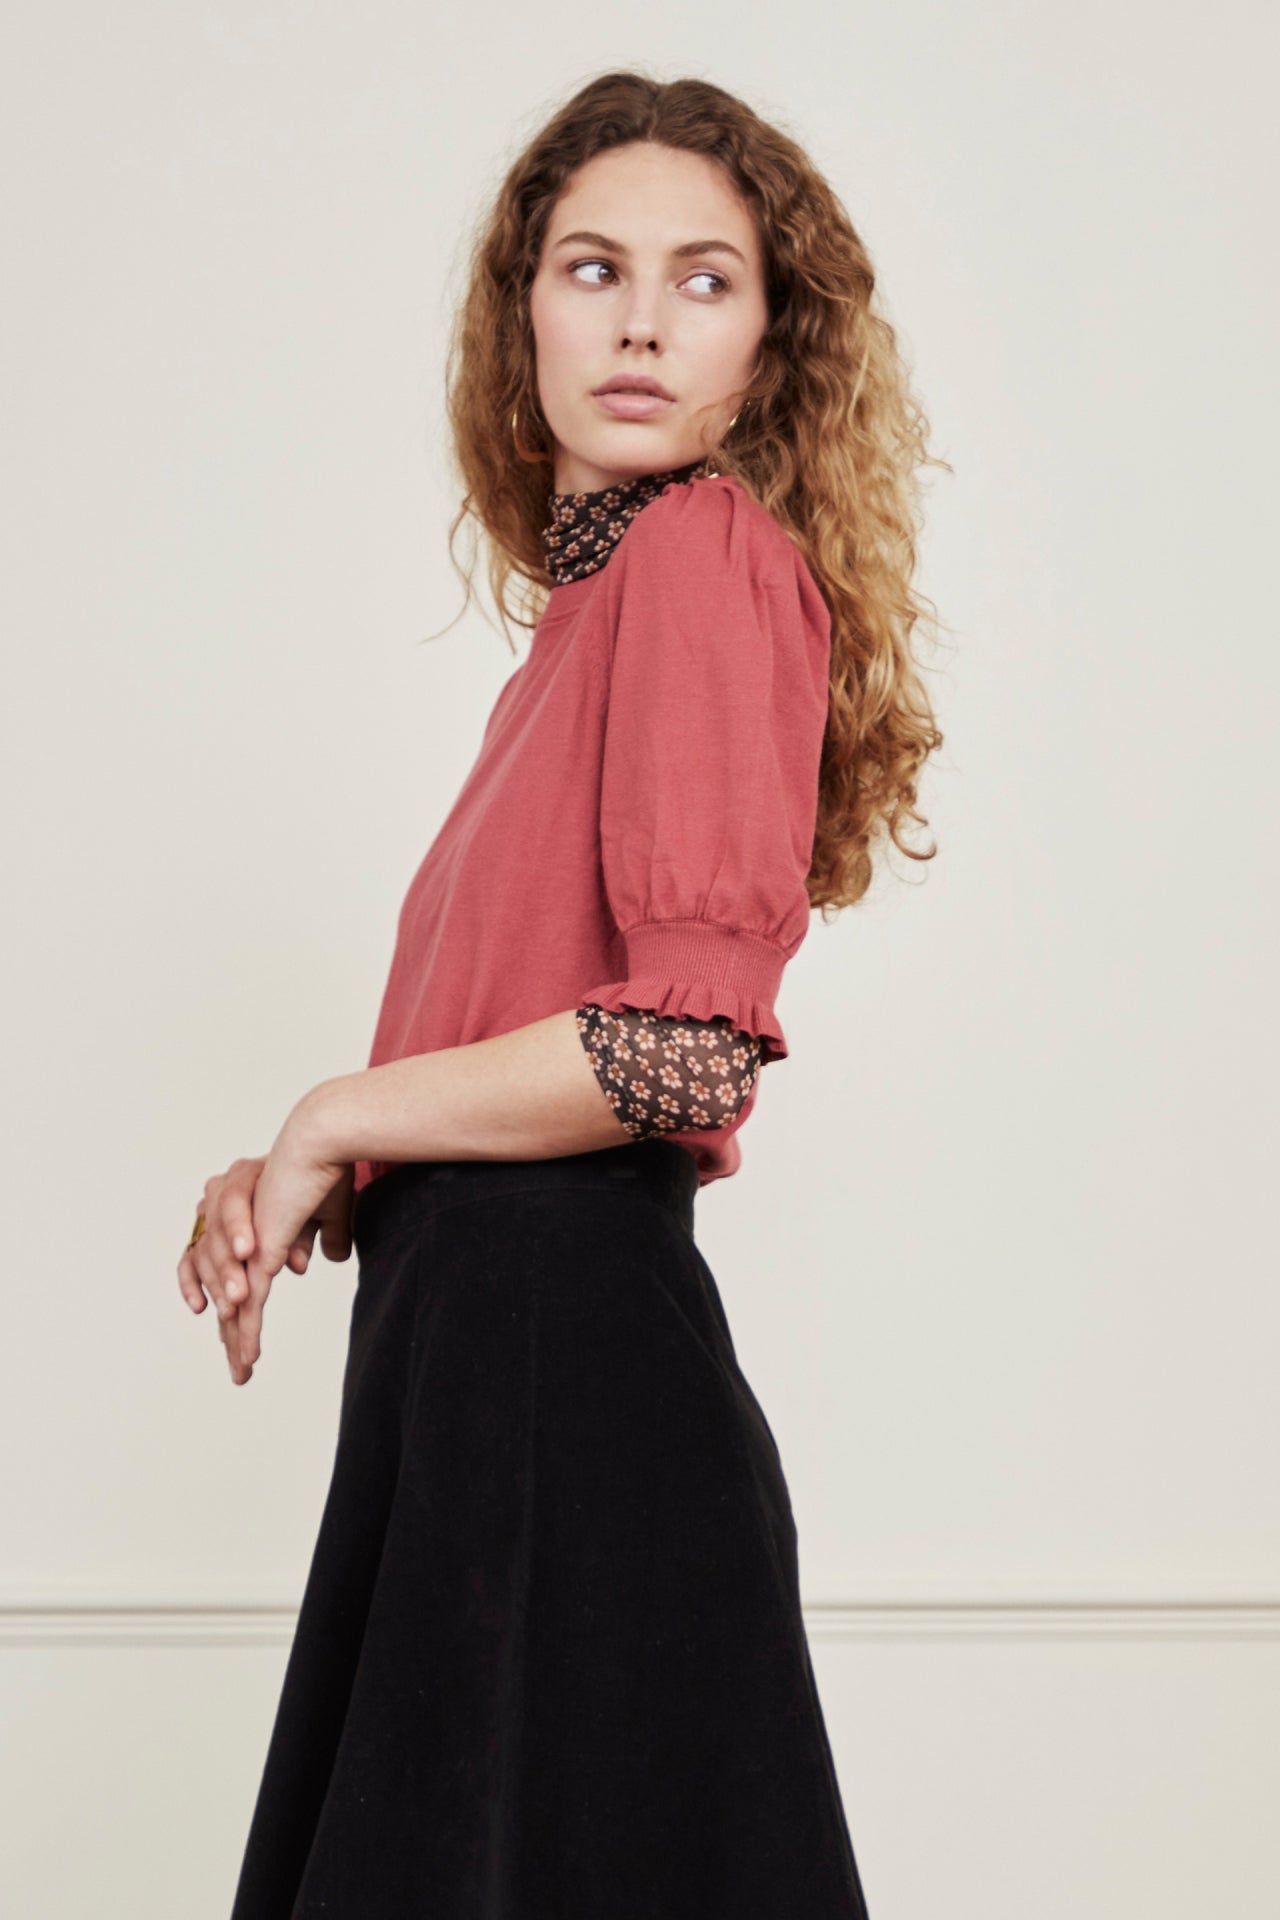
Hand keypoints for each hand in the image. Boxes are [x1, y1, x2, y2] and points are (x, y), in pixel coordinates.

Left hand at [231, 1101, 354, 1379]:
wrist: (320, 1144)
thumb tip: (328, 1257)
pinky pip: (248, 1305)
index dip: (239, 1305)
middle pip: (228, 1296)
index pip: (238, 1274)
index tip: (241, 1332)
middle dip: (232, 1334)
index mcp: (254, 1226)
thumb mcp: (330, 1212)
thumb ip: (324, 1234)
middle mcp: (241, 1238)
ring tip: (241, 1374)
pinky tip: (248, 1358)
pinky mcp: (259, 1255)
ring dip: (238, 1343)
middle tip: (237, 1368)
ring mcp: (246, 1248)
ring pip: (234, 1307)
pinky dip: (247, 1335)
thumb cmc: (327, 1167)